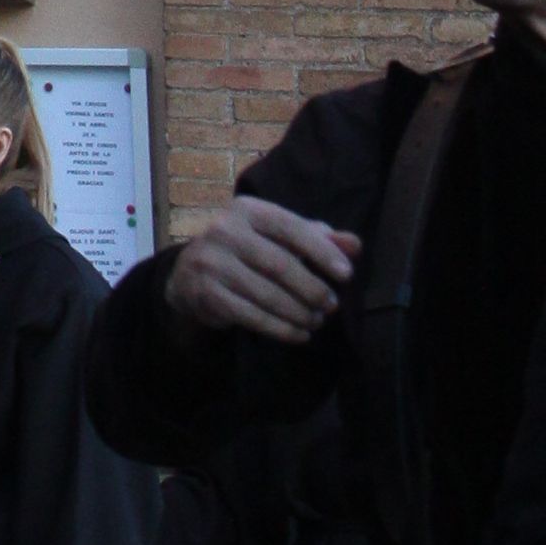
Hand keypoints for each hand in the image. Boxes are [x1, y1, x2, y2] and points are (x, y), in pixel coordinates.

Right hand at [163, 197, 357, 343]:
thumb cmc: (248, 250)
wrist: (191, 273)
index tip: (347, 275)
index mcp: (246, 209)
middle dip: (312, 289)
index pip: (290, 227)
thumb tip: (354, 245)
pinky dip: (281, 329)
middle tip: (332, 305)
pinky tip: (300, 334)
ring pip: (266, 294)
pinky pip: (252, 316)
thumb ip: (315, 238)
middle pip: (279, 265)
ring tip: (317, 321)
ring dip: (299, 313)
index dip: (320, 251)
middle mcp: (224, 230)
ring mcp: (212, 262)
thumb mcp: (278, 236)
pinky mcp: (207, 293)